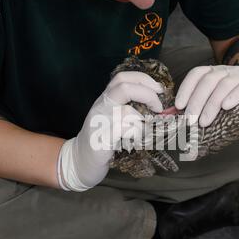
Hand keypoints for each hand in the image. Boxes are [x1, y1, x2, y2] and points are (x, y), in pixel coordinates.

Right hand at [57, 72, 163, 190]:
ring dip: (144, 121)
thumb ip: (129, 108)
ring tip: (146, 131)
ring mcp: (100, 122)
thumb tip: (158, 105)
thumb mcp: (113, 117)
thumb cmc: (102, 138)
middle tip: (159, 108)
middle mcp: (101, 106)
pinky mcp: (102, 139)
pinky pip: (125, 130)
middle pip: (125, 88)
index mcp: (105, 98)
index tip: (159, 89)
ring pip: (127, 111)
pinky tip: (136, 140)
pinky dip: (137, 134)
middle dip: (148, 95)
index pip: (123, 78)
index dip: (143, 79)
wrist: (79, 160)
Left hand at [175, 65, 238, 126]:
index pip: (196, 74)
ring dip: (212, 104)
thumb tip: (172, 115)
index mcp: (213, 73)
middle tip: (190, 119)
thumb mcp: (214, 106)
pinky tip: (226, 107)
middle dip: (196, 101)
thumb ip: (195, 108)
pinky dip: (235, 96)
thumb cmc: (235, 106)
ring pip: (224, 84)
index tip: (179, 105)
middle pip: (208, 80)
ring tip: (204, 122)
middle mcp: (226, 72)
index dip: (186, 88)